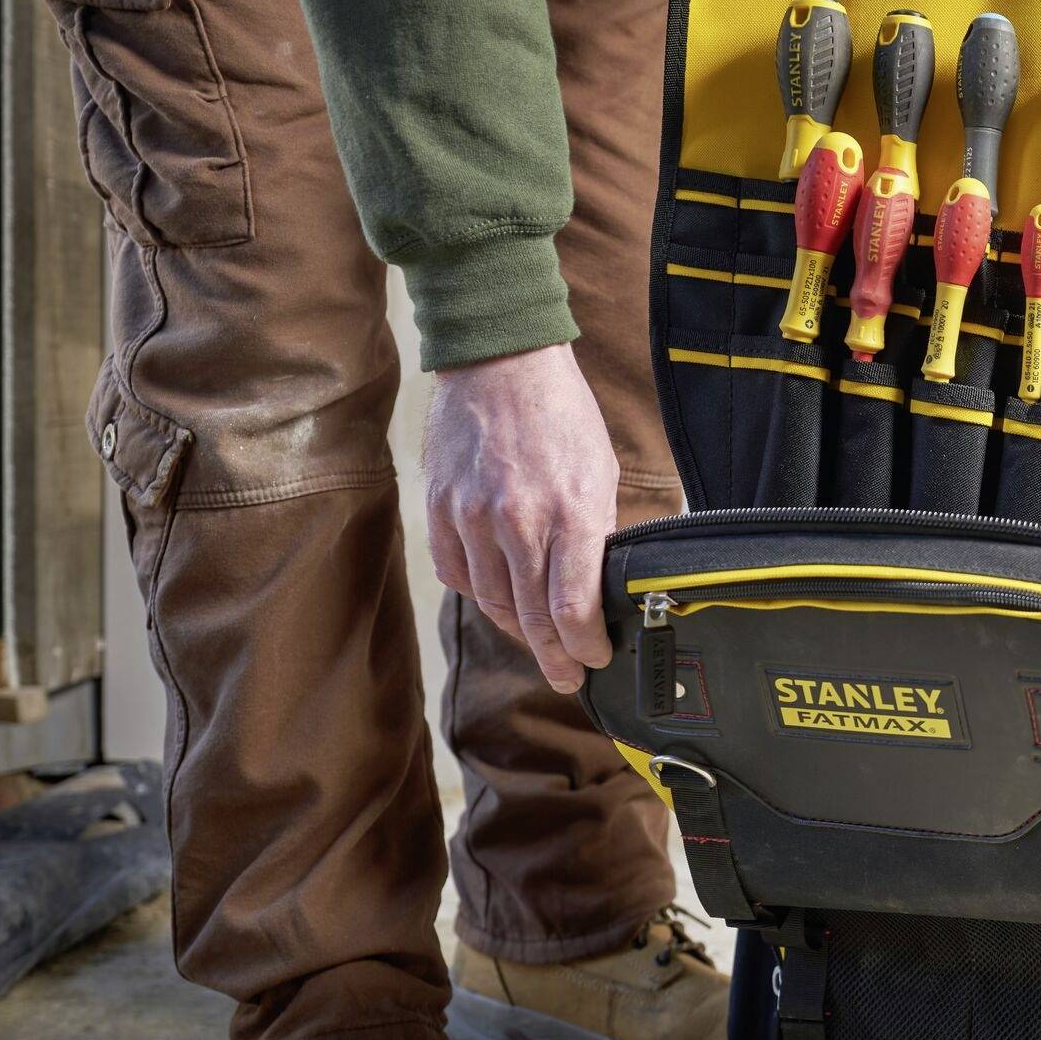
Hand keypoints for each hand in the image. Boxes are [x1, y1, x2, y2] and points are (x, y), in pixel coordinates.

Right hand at [423, 342, 618, 693]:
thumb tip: (599, 589)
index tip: (595, 660)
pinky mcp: (440, 510)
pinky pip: (457, 573)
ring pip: (492, 602)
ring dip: (517, 629)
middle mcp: (517, 523)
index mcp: (568, 513)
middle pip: (532, 617)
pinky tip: (498, 596)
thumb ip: (595, 533)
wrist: (500, 362)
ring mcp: (471, 518)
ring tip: (538, 641)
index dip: (585, 647)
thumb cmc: (560, 414)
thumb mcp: (600, 472)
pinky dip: (479, 592)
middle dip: (554, 656)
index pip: (573, 609)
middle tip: (568, 677)